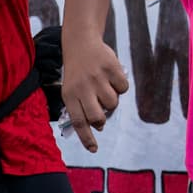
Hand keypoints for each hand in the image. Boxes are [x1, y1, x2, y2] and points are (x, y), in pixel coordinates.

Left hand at [60, 35, 127, 152]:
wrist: (81, 42)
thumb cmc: (77, 72)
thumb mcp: (71, 89)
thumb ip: (82, 108)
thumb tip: (99, 127)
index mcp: (69, 95)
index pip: (78, 122)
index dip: (86, 138)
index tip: (93, 149)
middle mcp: (82, 87)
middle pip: (97, 117)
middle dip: (101, 119)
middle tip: (101, 112)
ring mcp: (97, 77)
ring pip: (113, 103)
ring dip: (111, 100)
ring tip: (103, 87)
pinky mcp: (111, 68)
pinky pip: (123, 88)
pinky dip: (120, 86)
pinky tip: (111, 77)